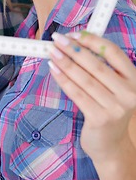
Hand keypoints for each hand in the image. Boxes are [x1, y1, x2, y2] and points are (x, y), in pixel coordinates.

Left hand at [49, 31, 135, 162]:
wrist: (111, 145)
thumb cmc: (108, 108)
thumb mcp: (114, 86)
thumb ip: (101, 66)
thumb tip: (74, 42)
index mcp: (134, 79)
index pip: (113, 52)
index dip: (92, 40)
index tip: (74, 34)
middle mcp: (128, 93)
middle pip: (96, 65)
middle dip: (73, 49)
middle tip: (57, 39)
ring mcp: (115, 107)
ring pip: (84, 79)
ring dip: (65, 62)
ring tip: (51, 52)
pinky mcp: (100, 118)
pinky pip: (77, 93)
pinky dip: (63, 79)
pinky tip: (53, 69)